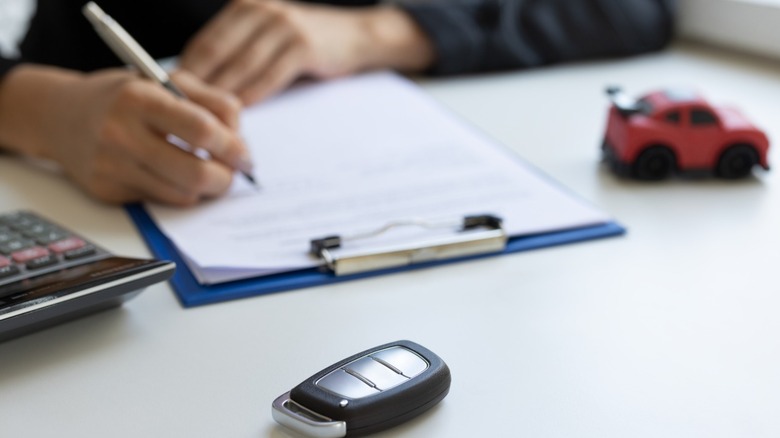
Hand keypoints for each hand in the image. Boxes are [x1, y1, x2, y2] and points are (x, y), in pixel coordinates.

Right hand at [0, 66, 250, 204]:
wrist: (59, 116)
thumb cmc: (124, 96)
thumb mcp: (166, 81)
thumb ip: (212, 102)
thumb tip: (240, 140)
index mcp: (140, 99)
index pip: (201, 130)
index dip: (233, 146)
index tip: (244, 155)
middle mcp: (121, 134)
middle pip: (195, 173)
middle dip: (225, 178)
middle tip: (234, 172)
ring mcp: (111, 167)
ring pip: (182, 195)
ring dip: (206, 189)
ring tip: (208, 173)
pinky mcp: (107, 192)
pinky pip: (161, 201)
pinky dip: (179, 192)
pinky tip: (175, 175)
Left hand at [180, 0, 433, 103]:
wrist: (355, 35)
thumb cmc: (303, 43)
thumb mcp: (266, 37)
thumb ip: (236, 52)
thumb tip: (196, 87)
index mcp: (243, 8)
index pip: (204, 42)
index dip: (184, 71)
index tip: (168, 99)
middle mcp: (260, 11)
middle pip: (217, 52)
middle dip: (198, 86)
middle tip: (182, 115)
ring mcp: (283, 26)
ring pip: (242, 66)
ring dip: (223, 95)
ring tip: (208, 120)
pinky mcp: (303, 45)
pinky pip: (270, 74)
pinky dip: (253, 94)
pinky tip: (242, 112)